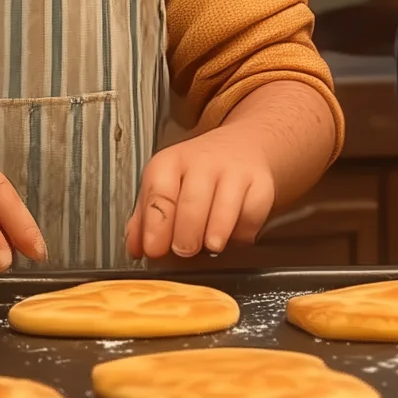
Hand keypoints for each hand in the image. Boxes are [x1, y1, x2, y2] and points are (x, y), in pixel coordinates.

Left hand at [125, 127, 280, 259]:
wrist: (242, 147)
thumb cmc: (196, 175)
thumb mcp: (164, 186)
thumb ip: (146, 218)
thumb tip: (135, 248)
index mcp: (170, 162)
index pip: (159, 193)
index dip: (156, 227)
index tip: (155, 249)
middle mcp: (203, 161)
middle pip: (192, 204)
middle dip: (186, 236)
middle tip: (184, 251)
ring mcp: (235, 171)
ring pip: (225, 209)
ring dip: (214, 235)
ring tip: (209, 245)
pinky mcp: (262, 183)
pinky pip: (252, 215)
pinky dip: (242, 233)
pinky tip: (232, 235)